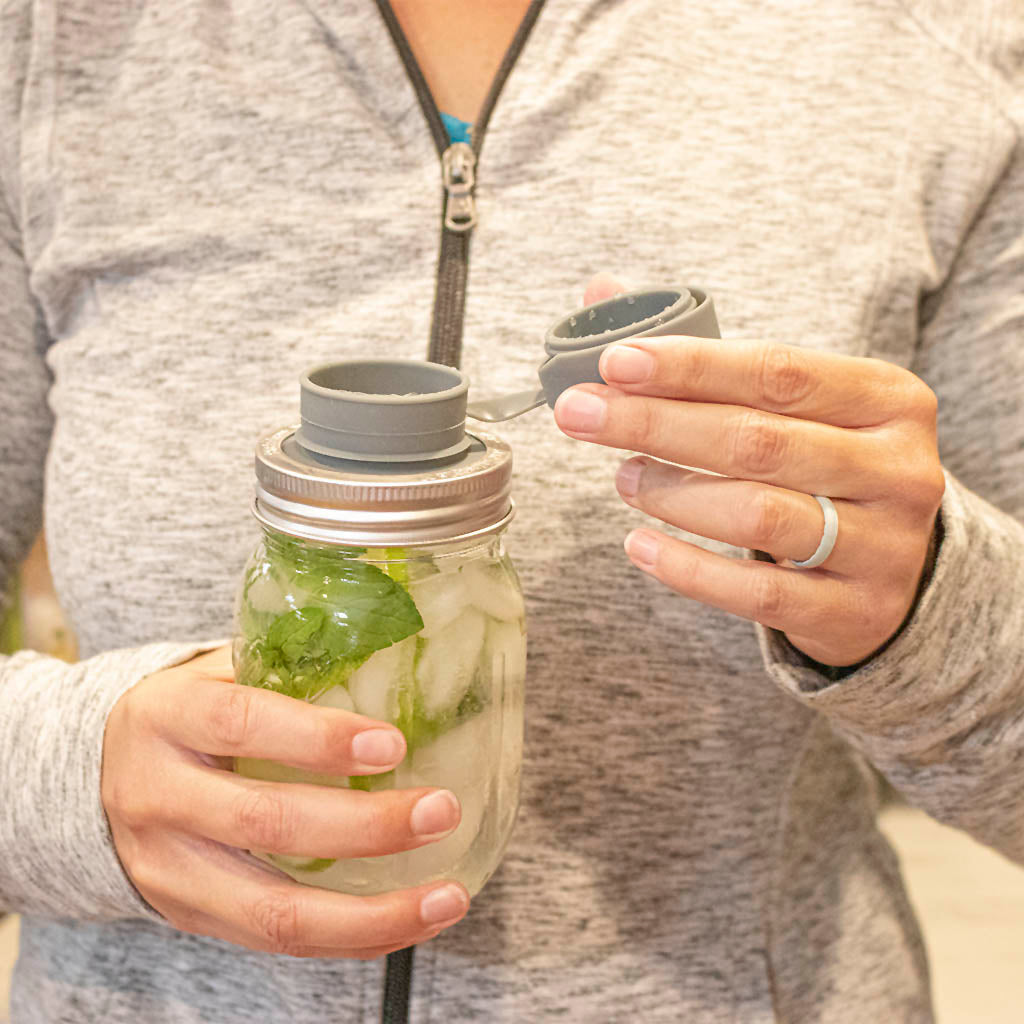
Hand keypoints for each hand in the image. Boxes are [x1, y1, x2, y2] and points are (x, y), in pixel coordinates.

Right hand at [101, 646, 468, 957]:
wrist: (94, 775)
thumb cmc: (187, 712)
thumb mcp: (217, 673)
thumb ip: (288, 668)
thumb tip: (394, 659)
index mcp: (168, 717)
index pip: (241, 723)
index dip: (318, 739)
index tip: (393, 743)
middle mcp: (158, 795)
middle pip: (265, 824)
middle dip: (365, 827)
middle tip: (441, 810)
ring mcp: (169, 868)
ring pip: (273, 912)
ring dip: (372, 913)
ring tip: (446, 897)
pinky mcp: (190, 916)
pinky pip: (276, 944)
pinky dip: (351, 939)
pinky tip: (408, 922)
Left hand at [553, 277, 944, 666]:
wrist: (898, 569)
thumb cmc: (824, 466)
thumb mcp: (795, 406)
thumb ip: (707, 358)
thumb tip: (603, 294)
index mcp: (887, 399)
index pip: (777, 371)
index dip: (689, 367)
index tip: (613, 362)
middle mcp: (897, 470)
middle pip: (758, 442)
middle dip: (654, 425)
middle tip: (578, 415)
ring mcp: (883, 547)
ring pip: (758, 516)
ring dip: (671, 494)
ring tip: (623, 478)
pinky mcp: (854, 611)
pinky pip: (757, 593)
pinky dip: (688, 569)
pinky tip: (640, 546)